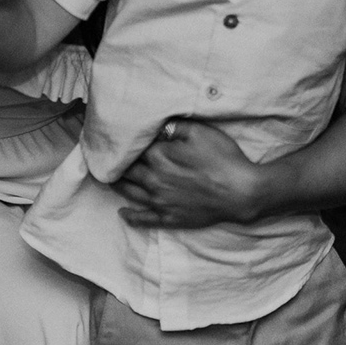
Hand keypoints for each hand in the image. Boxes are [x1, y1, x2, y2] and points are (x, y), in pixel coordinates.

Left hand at [114, 119, 266, 227]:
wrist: (241, 192)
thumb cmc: (222, 158)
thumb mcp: (200, 131)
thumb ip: (174, 127)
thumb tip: (155, 126)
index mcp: (159, 156)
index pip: (132, 148)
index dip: (125, 143)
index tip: (117, 138)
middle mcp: (154, 179)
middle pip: (126, 171)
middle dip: (115, 164)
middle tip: (104, 158)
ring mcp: (160, 201)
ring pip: (129, 193)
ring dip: (117, 185)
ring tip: (108, 179)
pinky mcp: (169, 217)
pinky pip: (143, 219)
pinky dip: (130, 216)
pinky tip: (123, 212)